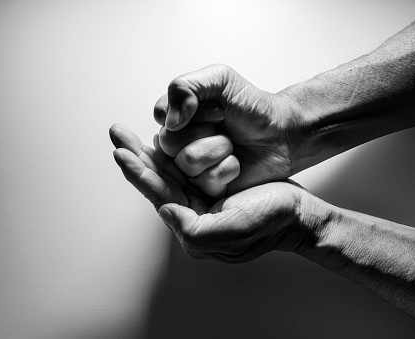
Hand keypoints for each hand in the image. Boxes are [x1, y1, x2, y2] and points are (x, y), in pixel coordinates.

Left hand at [110, 124, 310, 261]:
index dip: (139, 173)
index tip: (121, 152)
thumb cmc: (270, 222)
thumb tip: (165, 210)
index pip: (159, 194)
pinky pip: (187, 165)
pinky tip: (160, 137)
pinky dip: (171, 150)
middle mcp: (192, 210)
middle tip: (116, 134)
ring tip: (129, 133)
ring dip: (149, 151)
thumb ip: (195, 229)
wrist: (298, 214)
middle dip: (136, 156)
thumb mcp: (233, 231)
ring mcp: (203, 196)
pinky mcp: (215, 184)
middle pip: (158, 179)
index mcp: (192, 224)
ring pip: (170, 170)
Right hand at [154, 64, 299, 196]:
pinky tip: (236, 162)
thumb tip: (168, 121)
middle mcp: (181, 143)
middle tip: (223, 124)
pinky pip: (205, 180)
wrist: (282, 133)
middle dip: (204, 130)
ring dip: (218, 149)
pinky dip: (228, 167)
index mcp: (178, 117)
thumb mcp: (219, 79)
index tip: (216, 108)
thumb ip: (185, 87)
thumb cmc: (252, 107)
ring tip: (231, 144)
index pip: (162, 116)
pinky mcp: (207, 187)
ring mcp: (192, 168)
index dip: (190, 111)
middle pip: (168, 142)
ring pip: (187, 162)